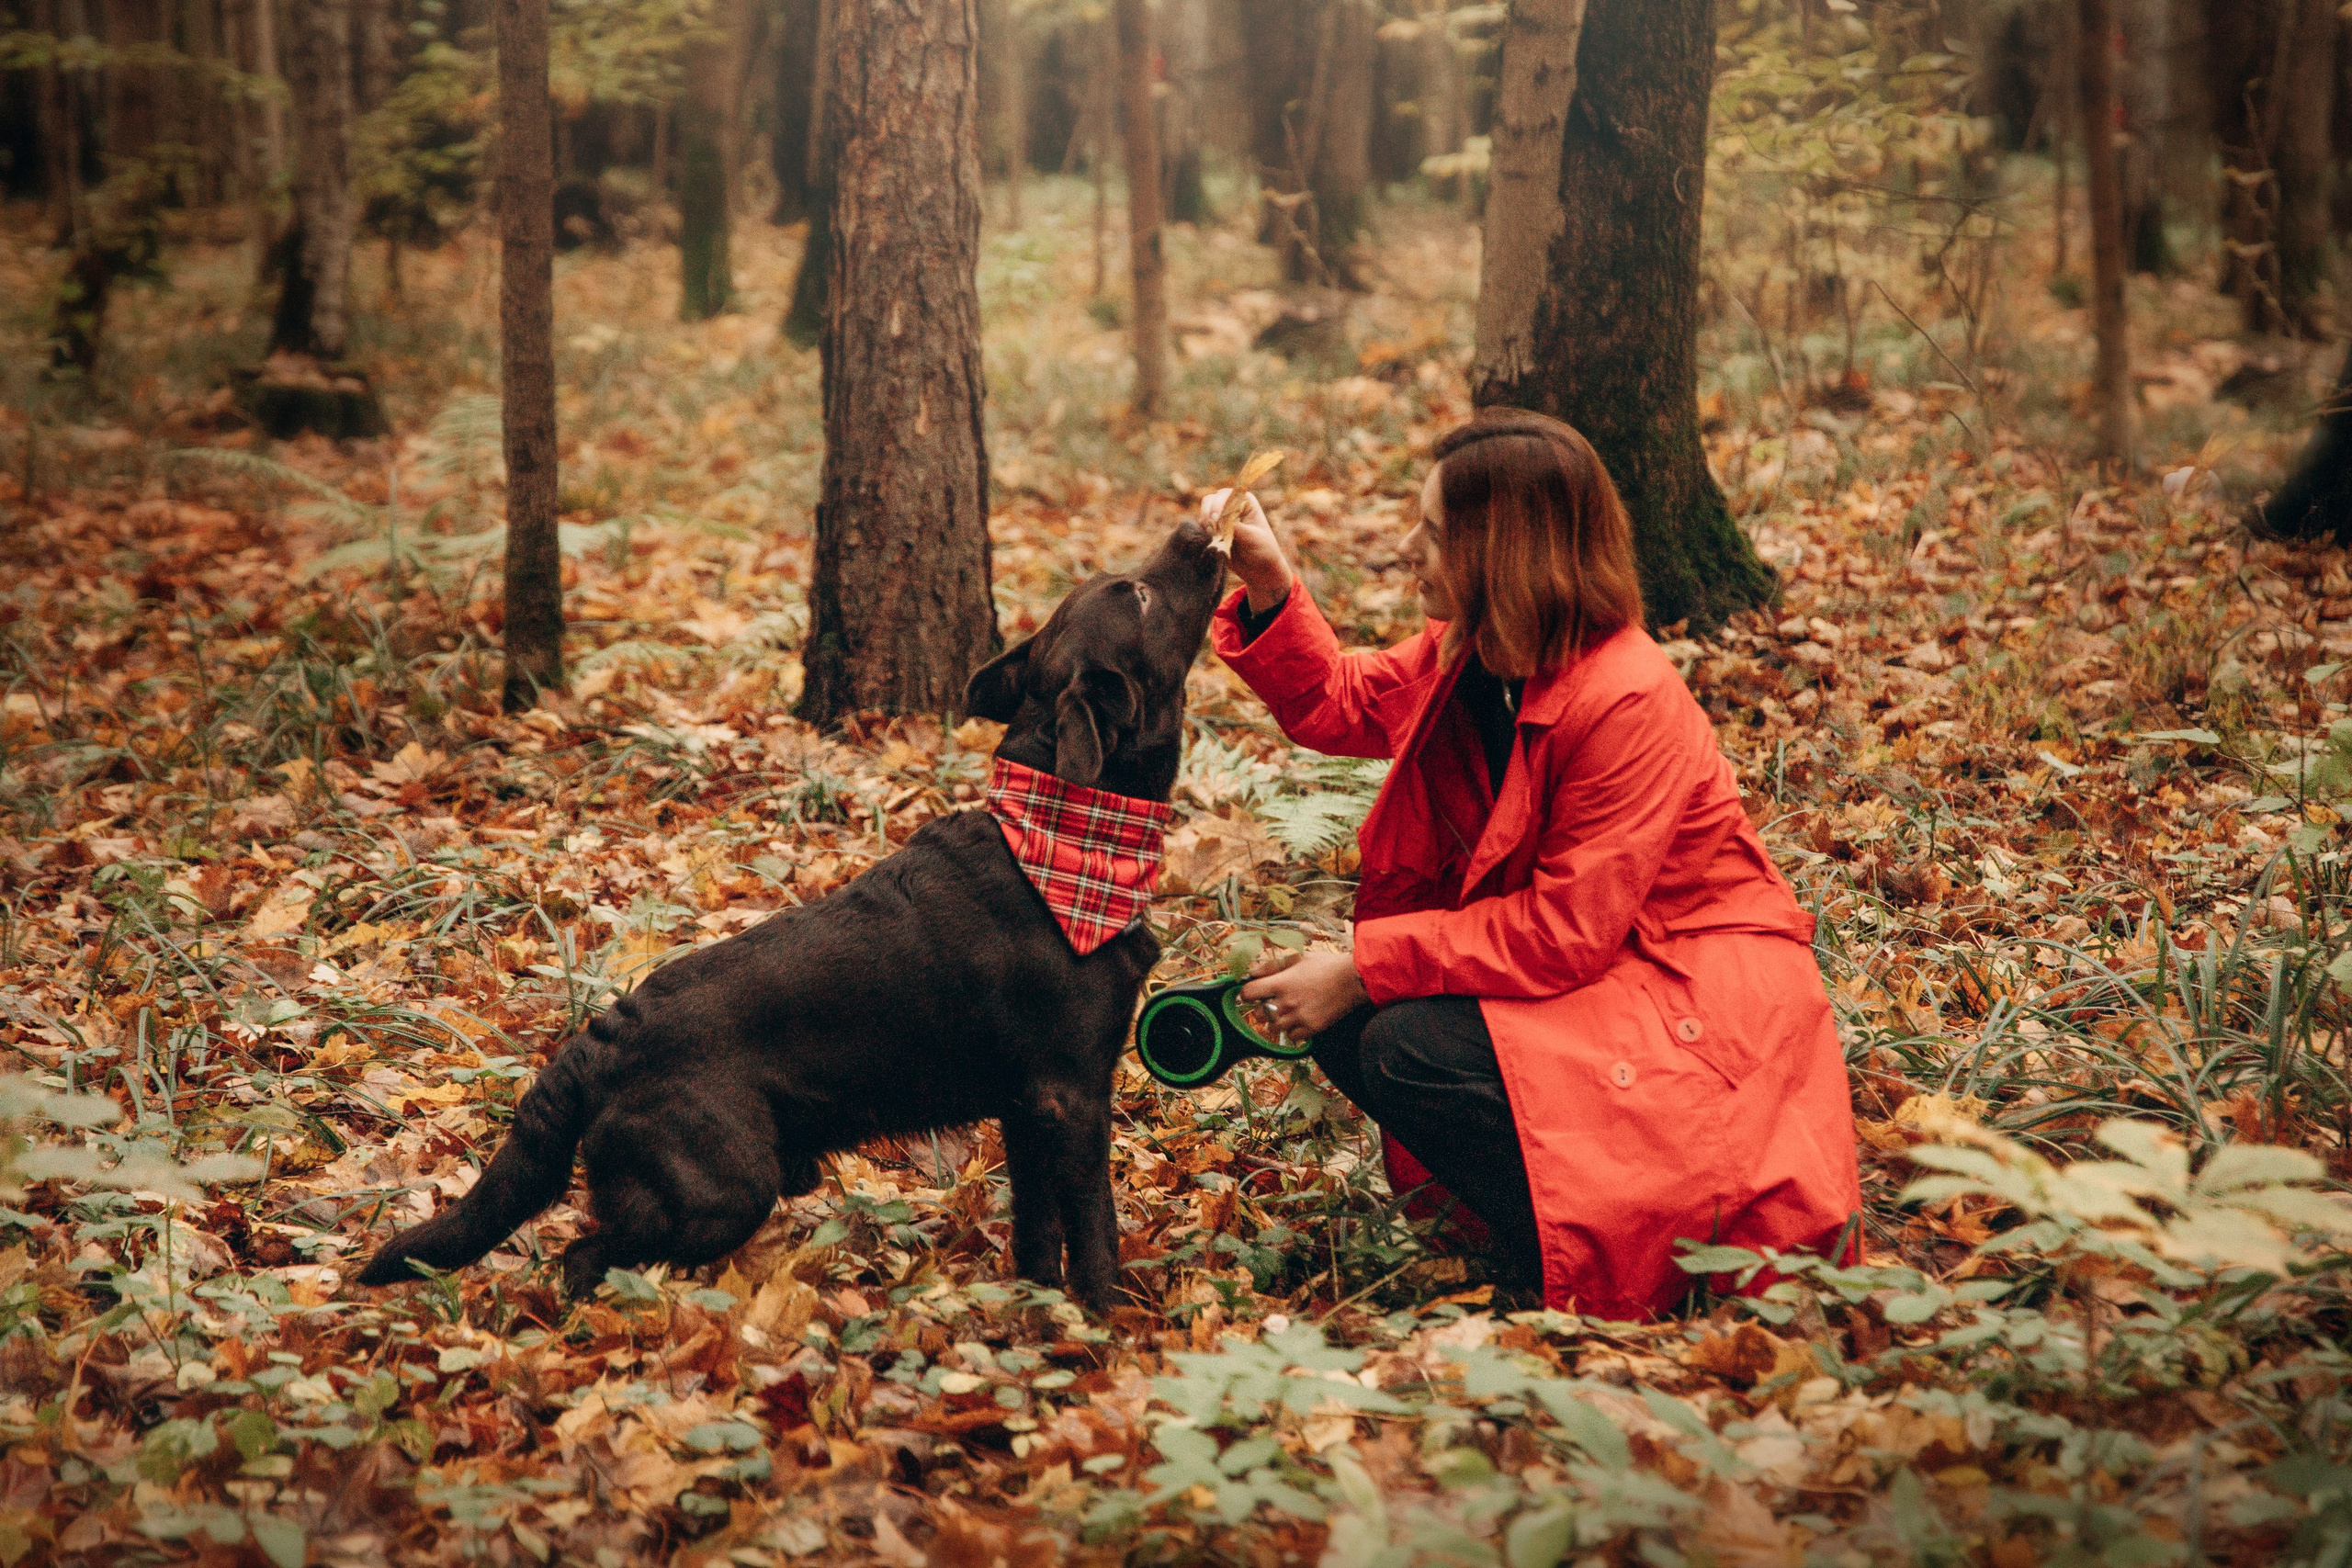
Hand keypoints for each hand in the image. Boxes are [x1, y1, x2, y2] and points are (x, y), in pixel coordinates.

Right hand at [1202, 488, 1289, 613]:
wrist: (1259, 569)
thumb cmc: (1263, 550)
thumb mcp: (1252, 538)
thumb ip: (1236, 527)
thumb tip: (1218, 518)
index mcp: (1245, 502)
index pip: (1227, 495)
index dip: (1219, 504)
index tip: (1216, 518)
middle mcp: (1232, 505)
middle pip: (1211, 500)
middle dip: (1209, 513)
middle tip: (1212, 529)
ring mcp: (1222, 517)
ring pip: (1204, 511)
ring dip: (1205, 522)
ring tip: (1213, 536)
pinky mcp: (1215, 529)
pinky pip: (1202, 525)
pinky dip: (1203, 531)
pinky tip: (1212, 540)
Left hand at [1238, 948, 1367, 1036]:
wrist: (1353, 980)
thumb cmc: (1325, 965)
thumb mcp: (1298, 958)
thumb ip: (1272, 965)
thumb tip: (1251, 972)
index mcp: (1280, 983)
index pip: (1248, 993)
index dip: (1247, 993)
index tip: (1254, 992)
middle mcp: (1286, 1003)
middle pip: (1258, 1014)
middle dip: (1262, 1008)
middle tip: (1273, 1001)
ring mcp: (1298, 1017)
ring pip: (1273, 1027)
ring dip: (1277, 1020)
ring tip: (1289, 1011)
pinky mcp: (1311, 1028)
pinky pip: (1291, 1037)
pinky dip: (1292, 1031)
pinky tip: (1300, 1020)